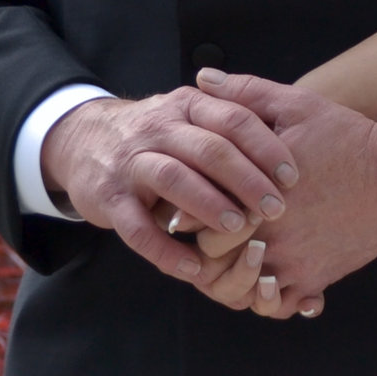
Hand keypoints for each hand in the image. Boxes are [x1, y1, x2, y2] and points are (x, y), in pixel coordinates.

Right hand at [39, 89, 298, 284]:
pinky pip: (136, 228)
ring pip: (173, 179)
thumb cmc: (157, 134)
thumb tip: (290, 133)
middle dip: (247, 179)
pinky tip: (193, 268)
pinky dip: (166, 250)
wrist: (82, 140)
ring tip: (240, 229)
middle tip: (277, 209)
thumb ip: (231, 119)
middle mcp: (160, 128)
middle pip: (209, 149)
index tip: (294, 177)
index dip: (266, 148)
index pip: (234, 120)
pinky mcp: (108, 198)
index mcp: (189, 106)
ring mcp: (132, 163)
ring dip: (209, 205)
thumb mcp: (191, 113)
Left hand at [192, 70, 376, 318]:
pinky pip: (277, 307)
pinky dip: (266, 300)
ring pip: (239, 290)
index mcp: (254, 192)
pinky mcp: (315, 279)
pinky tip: (265, 282)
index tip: (187, 206)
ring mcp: (292, 261)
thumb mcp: (297, 105)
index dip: (185, 213)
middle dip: (204, 250)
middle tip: (206, 237)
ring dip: (231, 279)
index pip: (194, 217)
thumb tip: (202, 78)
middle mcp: (270, 233)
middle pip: (210, 260)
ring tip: (233, 260)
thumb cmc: (346, 138)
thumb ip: (245, 92)